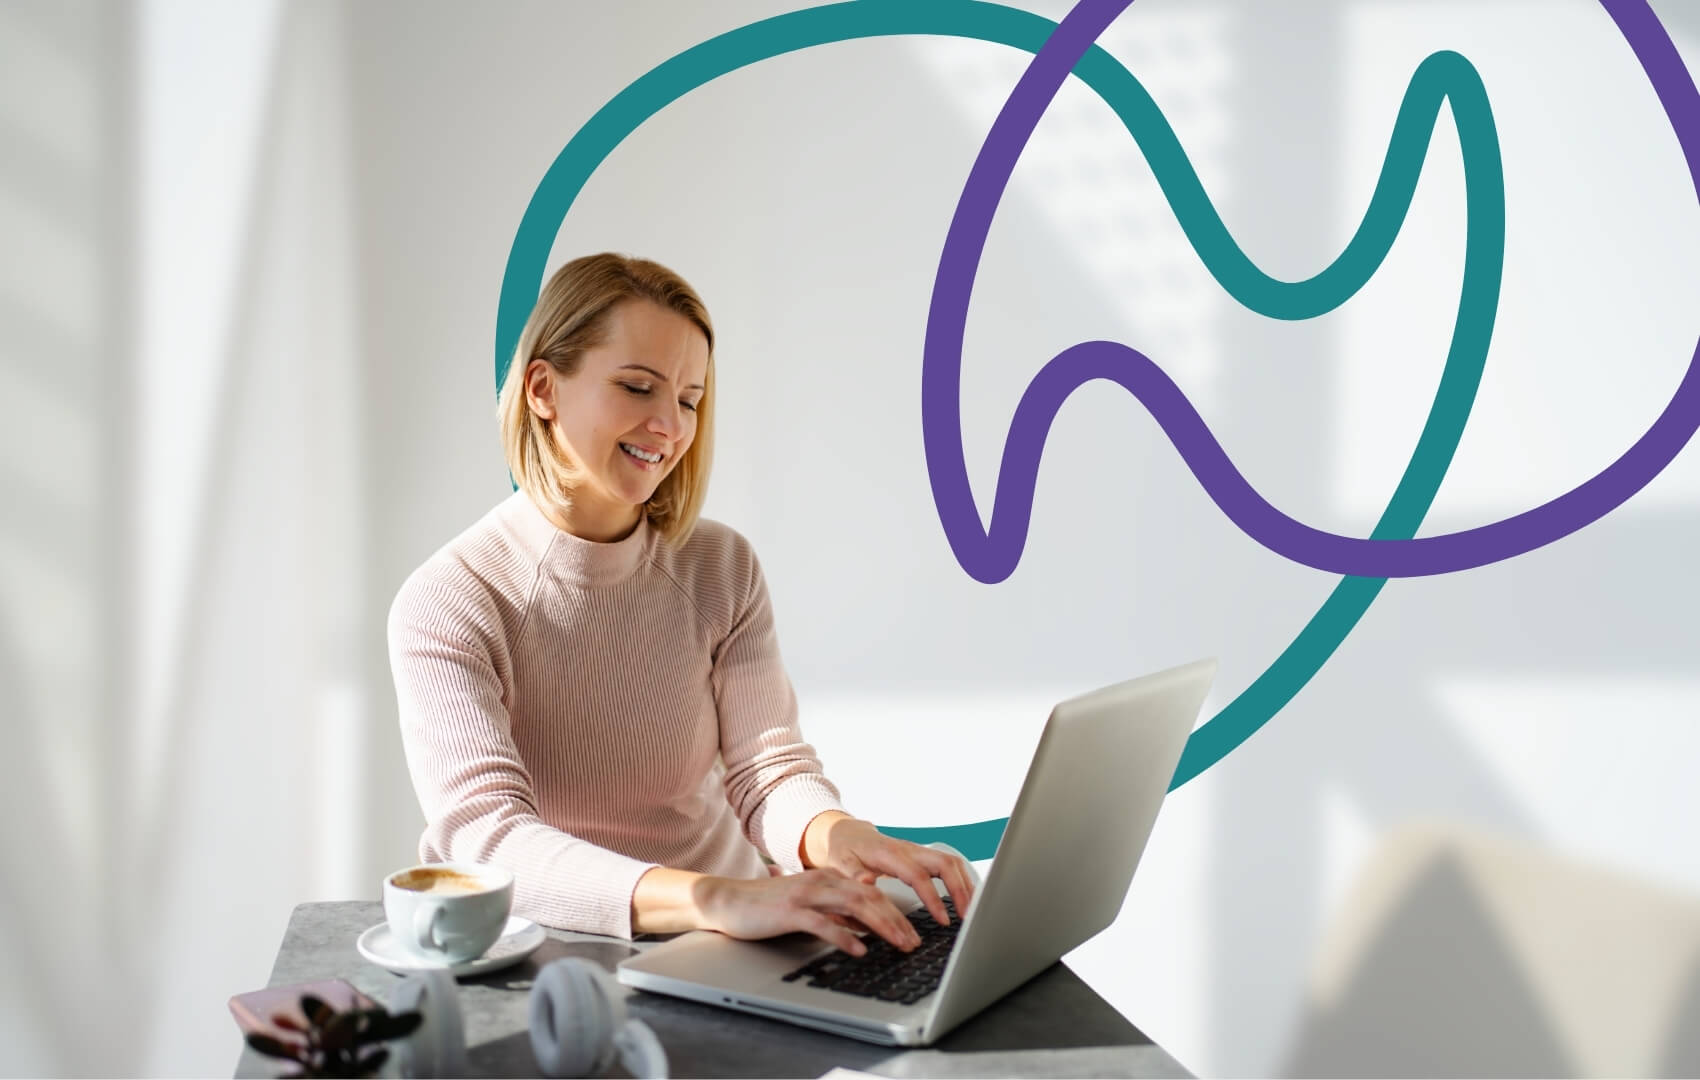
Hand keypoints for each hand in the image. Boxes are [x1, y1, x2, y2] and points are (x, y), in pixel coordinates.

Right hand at [695, 869, 922, 955]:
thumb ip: (836, 912)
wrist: (728, 900)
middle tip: (914, 942)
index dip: (896, 912)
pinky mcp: (791, 911)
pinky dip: (845, 936)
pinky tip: (859, 950)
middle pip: (869, 898)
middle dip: (896, 921)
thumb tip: (864, 926)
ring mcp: (806, 895)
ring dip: (881, 927)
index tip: (913, 932)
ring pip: (854, 907)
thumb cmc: (768, 907)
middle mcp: (821, 881)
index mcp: (829, 878)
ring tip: (898, 944)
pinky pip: (824, 923)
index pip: (872, 893)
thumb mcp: (810, 906)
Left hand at [805, 814, 975, 927]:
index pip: (919, 875)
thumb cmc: (844, 850)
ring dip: (966, 885)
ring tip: (971, 911)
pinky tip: (965, 900)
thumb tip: (865, 882)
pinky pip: (948, 866)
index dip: (933, 898)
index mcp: (890, 854)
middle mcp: (909, 850)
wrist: (846, 834)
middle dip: (961, 890)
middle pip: (946, 863)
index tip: (942, 920)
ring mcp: (918, 852)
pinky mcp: (922, 857)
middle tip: (967, 917)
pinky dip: (961, 881)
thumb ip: (852, 873)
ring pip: (952, 862)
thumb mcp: (840, 862)